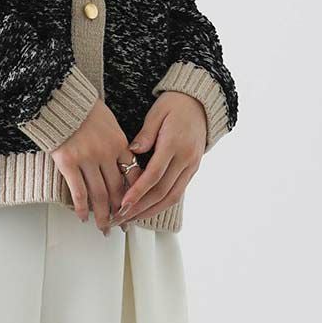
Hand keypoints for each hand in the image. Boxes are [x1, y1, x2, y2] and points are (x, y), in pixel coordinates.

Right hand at [51, 97, 136, 232]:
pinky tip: (82, 217)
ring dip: (102, 215)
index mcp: (119, 144)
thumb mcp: (110, 124)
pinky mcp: (68, 162)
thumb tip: (124, 166)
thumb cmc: (84, 110)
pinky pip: (78, 191)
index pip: (132, 175)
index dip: (134, 195)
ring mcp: (86, 159)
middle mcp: (105, 153)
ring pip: (99, 195)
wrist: (60, 99)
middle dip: (121, 211)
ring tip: (103, 228)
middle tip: (121, 225)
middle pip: (117, 189)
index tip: (135, 208)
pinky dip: (81, 207)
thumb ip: (118, 145)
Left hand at [114, 93, 207, 222]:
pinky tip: (147, 209)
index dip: (138, 191)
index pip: (154, 174)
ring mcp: (191, 166)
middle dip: (141, 207)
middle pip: (162, 191)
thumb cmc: (175, 105)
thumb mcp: (156, 113)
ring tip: (132, 219)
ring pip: (172, 197)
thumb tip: (132, 151)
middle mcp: (186, 158)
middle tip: (122, 217)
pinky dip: (162, 204)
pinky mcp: (193, 170)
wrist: (200, 103)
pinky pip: (178, 192)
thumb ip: (145, 134)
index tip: (123, 203)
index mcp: (174, 144)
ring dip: (151, 211)